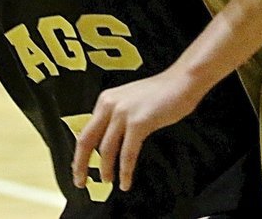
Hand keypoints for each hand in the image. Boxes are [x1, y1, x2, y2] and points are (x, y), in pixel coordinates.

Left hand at [70, 68, 205, 193]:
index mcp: (106, 100)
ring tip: (108, 181)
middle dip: (80, 165)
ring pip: (106, 150)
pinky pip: (127, 153)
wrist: (183, 81)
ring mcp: (124, 113)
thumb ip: (116, 117)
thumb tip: (105, 143)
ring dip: (105, 170)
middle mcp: (110, 104)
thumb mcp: (130, 101)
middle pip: (86, 141)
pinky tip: (126, 180)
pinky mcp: (139, 122)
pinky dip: (125, 171)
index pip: (85, 131)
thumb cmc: (162, 92)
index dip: (79, 154)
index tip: (79, 168)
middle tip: (80, 181)